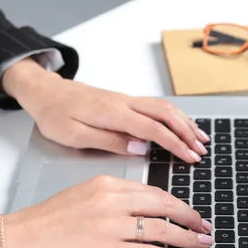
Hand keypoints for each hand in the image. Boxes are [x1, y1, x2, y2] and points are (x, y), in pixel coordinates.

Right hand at [0, 176, 212, 247]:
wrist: (17, 239)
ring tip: (201, 244)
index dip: (176, 203)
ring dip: (187, 237)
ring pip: (161, 229)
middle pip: (163, 206)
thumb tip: (139, 212)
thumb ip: (110, 200)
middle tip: (204, 227)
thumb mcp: (80, 197)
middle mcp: (111, 201)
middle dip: (189, 218)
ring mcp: (110, 225)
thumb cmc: (43, 221)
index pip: (152, 191)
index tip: (189, 211)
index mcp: (105, 184)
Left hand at [1, 59, 209, 162]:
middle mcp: (124, 102)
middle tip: (202, 150)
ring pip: (164, 107)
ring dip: (184, 122)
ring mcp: (126, 99)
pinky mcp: (124, 100)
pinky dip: (174, 115)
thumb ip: (108, 140)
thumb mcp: (74, 135)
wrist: (44, 91)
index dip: (175, 144)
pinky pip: (156, 105)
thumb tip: (140, 148)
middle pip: (166, 113)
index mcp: (113, 113)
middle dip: (187, 132)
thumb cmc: (54, 114)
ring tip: (200, 138)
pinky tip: (180, 124)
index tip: (190, 157)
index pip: (154, 129)